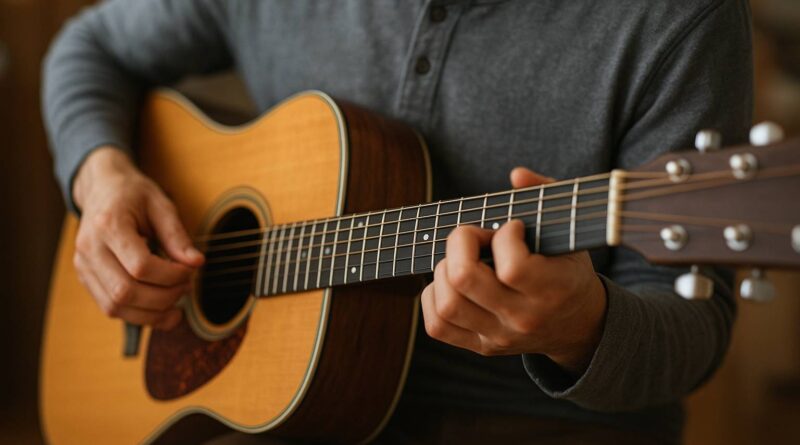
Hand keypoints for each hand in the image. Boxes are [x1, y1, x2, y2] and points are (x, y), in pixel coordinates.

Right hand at [72, 147, 203, 329]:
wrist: (102, 189)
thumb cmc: (133, 194)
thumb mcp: (161, 205)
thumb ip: (178, 236)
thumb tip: (196, 264)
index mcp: (108, 225)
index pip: (140, 266)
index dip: (171, 275)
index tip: (190, 270)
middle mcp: (89, 248)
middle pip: (126, 292)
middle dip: (164, 297)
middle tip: (187, 287)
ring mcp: (83, 266)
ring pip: (115, 306)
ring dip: (152, 314)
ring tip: (177, 304)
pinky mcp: (86, 278)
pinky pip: (110, 307)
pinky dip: (138, 315)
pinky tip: (161, 310)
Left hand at [421, 167, 606, 374]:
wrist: (579, 326)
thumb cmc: (568, 268)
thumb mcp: (570, 231)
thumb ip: (548, 194)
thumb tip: (517, 175)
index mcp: (552, 290)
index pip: (513, 267)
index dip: (504, 236)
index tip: (512, 227)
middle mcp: (524, 318)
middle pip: (465, 279)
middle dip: (460, 242)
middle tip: (476, 236)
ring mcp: (500, 336)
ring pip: (447, 303)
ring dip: (444, 269)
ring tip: (463, 259)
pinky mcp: (481, 346)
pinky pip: (438, 326)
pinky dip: (433, 296)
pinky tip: (451, 281)